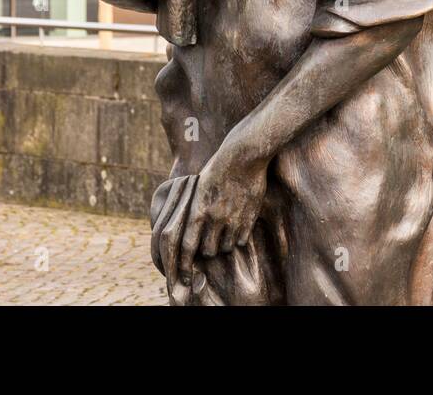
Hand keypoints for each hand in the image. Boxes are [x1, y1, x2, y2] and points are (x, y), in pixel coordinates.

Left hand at [177, 137, 267, 277]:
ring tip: (224, 232)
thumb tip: (190, 225)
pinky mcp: (248, 218)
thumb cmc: (218, 167)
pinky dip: (238, 238)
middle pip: (208, 251)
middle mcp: (214, 218)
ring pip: (225, 247)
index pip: (187, 246)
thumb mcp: (199, 186)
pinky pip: (241, 240)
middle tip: (209, 244)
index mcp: (197, 210)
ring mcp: (232, 219)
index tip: (186, 278)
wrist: (243, 155)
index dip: (184, 265)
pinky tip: (237, 227)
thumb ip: (195, 208)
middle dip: (207, 251)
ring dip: (223, 244)